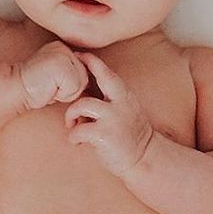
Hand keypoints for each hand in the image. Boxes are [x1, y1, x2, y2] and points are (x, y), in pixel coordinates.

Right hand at [17, 40, 88, 109]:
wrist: (15, 88)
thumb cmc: (36, 88)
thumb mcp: (57, 78)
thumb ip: (71, 73)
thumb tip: (91, 84)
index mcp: (63, 48)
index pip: (82, 72)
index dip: (69, 85)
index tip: (51, 85)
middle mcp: (64, 47)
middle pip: (84, 77)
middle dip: (69, 89)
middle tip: (49, 86)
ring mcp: (63, 53)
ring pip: (81, 83)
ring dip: (66, 92)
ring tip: (49, 87)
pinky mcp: (61, 64)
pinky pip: (74, 87)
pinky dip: (62, 95)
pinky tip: (48, 88)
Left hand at [64, 52, 153, 177]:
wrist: (144, 159)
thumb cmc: (128, 134)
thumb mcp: (123, 110)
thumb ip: (107, 99)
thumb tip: (82, 91)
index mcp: (124, 95)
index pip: (107, 72)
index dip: (91, 61)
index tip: (78, 55)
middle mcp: (120, 102)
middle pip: (101, 77)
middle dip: (84, 69)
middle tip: (68, 71)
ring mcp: (113, 118)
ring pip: (82, 104)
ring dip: (71, 114)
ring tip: (72, 124)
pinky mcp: (104, 135)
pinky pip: (78, 130)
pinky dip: (73, 135)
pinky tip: (77, 141)